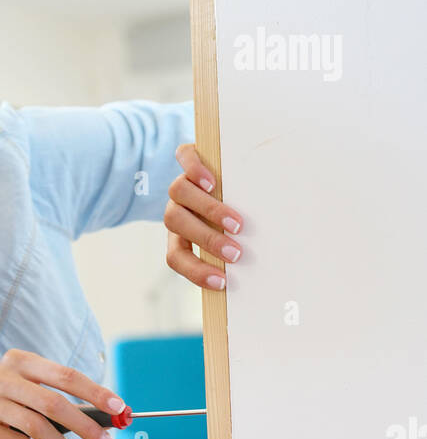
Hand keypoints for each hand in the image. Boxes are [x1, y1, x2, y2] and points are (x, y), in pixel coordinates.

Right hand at [0, 348, 125, 438]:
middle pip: (53, 402)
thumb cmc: (14, 410)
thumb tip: (110, 415)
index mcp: (20, 360)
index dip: (94, 392)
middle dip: (84, 425)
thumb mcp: (34, 395)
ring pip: (35, 425)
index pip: (66, 375)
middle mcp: (0, 376)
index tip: (118, 407)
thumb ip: (64, 399)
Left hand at [164, 143, 243, 289]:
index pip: (176, 257)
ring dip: (208, 210)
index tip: (222, 282)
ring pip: (179, 192)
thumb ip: (233, 251)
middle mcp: (176, 208)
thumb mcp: (228, 238)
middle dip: (207, 241)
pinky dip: (195, 169)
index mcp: (179, 234)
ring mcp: (181, 183)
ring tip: (237, 222)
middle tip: (236, 253)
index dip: (195, 271)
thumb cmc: (231, 216)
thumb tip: (264, 273)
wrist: (219, 169)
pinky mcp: (188, 155)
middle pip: (175, 222)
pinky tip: (213, 182)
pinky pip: (184, 158)